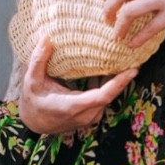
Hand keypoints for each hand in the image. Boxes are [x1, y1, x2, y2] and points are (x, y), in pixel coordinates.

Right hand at [18, 36, 137, 135]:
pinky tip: (109, 69)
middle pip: (110, 94)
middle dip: (122, 77)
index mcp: (73, 106)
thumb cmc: (32, 103)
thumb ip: (38, 60)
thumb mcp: (31, 81)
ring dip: (115, 80)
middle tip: (132, 56)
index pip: (103, 95)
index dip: (119, 83)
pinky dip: (107, 84)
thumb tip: (46, 39)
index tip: (133, 69)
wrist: (34, 124)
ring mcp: (89, 116)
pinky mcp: (90, 115)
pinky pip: (103, 98)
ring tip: (124, 59)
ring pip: (108, 96)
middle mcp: (85, 114)